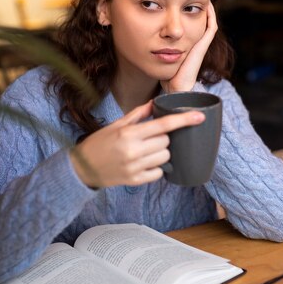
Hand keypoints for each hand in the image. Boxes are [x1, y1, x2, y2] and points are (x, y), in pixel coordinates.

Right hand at [69, 100, 204, 187]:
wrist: (82, 168)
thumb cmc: (100, 143)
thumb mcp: (116, 125)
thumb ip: (138, 114)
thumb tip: (155, 103)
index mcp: (129, 134)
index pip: (163, 125)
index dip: (184, 120)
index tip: (200, 116)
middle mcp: (133, 151)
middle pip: (166, 142)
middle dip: (162, 139)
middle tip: (148, 139)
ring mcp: (135, 167)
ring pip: (165, 157)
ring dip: (161, 153)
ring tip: (146, 151)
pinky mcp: (135, 181)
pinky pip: (158, 172)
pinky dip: (156, 167)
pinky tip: (144, 163)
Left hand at [161, 1, 217, 92]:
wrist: (175, 84)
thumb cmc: (166, 72)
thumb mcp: (158, 52)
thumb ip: (155, 44)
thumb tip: (140, 34)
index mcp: (186, 40)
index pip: (188, 20)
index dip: (185, 8)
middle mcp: (194, 40)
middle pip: (198, 17)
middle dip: (194, 3)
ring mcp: (200, 41)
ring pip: (207, 19)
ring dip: (204, 6)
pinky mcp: (203, 44)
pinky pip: (211, 25)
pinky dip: (210, 13)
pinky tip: (206, 3)